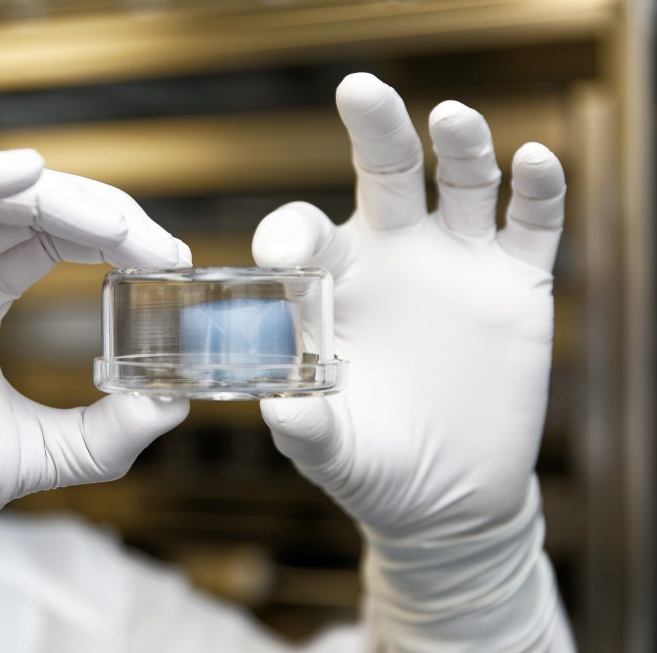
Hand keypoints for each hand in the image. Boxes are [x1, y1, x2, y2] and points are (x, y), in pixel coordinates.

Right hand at [0, 150, 191, 649]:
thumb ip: (105, 432)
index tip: (168, 259)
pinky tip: (32, 175)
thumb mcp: (39, 452)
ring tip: (118, 224)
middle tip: (158, 245)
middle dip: (99, 214)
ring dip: (57, 198)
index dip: (108, 236)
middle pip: (24, 210)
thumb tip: (171, 406)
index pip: (47, 239)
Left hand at [252, 74, 569, 649]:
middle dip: (375, 128)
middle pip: (385, 172)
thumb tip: (281, 406)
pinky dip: (537, 191)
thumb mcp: (328, 447)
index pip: (306, 231)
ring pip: (461, 182)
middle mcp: (392, 257)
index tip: (283, 259)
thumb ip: (303, 423)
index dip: (291, 235)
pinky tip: (532, 162)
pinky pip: (532, 226)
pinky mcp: (516, 287)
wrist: (443, 495)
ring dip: (460, 146)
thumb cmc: (369, 462)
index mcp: (333, 283)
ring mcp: (455, 265)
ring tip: (450, 118)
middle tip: (359, 89)